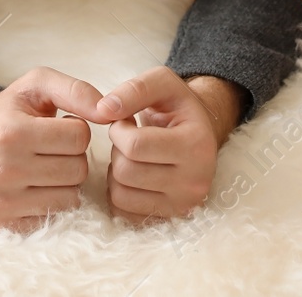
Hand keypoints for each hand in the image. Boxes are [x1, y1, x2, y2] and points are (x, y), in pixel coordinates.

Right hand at [0, 66, 101, 232]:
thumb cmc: (9, 111)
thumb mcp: (38, 85)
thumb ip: (77, 91)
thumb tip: (108, 112)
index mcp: (11, 132)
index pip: (79, 136)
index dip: (76, 128)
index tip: (58, 126)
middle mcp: (3, 170)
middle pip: (78, 169)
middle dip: (73, 156)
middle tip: (51, 147)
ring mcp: (3, 201)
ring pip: (72, 196)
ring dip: (67, 180)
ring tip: (45, 164)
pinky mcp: (5, 223)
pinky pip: (57, 216)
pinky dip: (55, 200)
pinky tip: (38, 185)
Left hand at [94, 66, 232, 225]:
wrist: (199, 133)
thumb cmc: (177, 106)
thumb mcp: (163, 83)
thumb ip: (134, 89)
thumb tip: (102, 110)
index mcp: (197, 144)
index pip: (135, 146)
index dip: (118, 130)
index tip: (125, 121)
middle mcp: (195, 181)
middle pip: (125, 171)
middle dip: (117, 150)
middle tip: (129, 138)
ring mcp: (183, 205)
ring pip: (120, 194)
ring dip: (116, 171)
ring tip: (133, 156)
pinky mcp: (169, 219)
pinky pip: (123, 212)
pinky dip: (120, 191)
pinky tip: (134, 174)